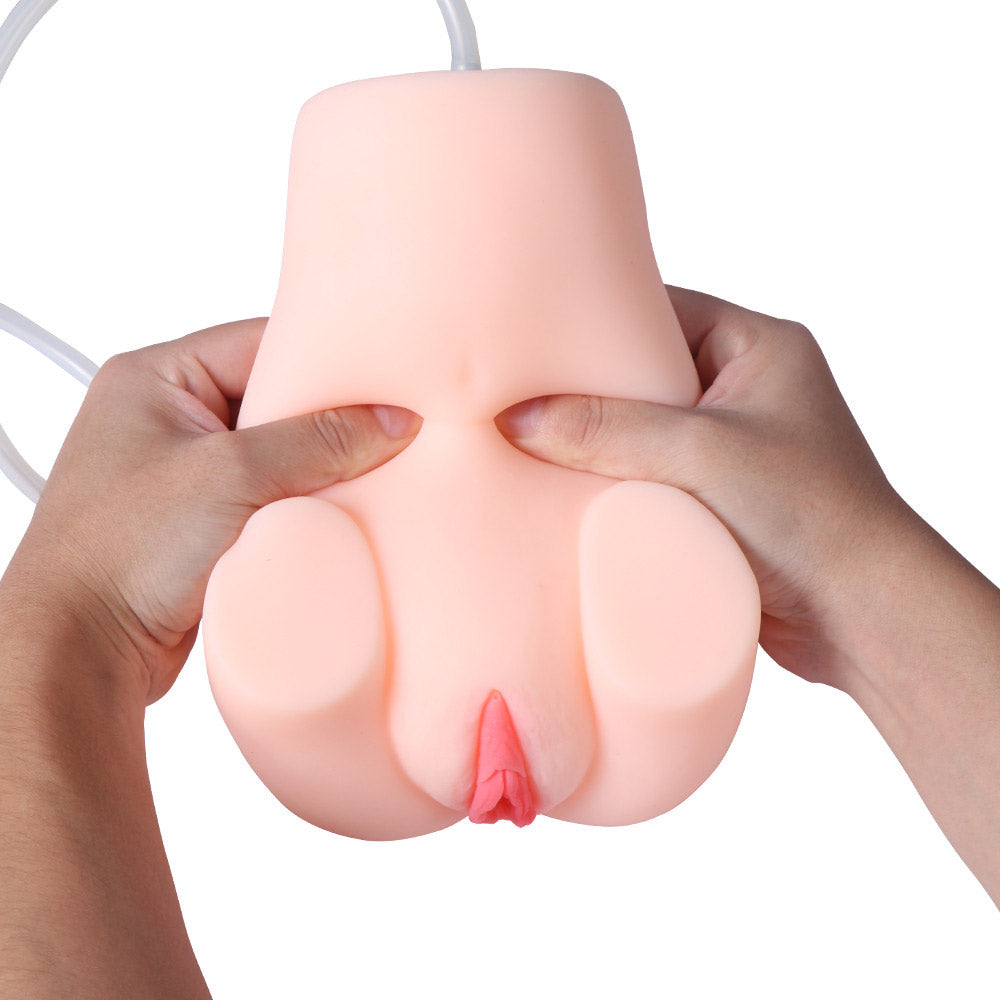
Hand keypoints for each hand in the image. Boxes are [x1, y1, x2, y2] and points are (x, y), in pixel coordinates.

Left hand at [5, 318, 418, 704]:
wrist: (79, 650)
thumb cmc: (115, 551)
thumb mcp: (229, 474)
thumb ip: (316, 441)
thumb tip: (386, 421)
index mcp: (156, 379)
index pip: (259, 344)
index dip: (323, 358)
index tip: (381, 378)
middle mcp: (168, 422)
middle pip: (274, 403)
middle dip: (326, 424)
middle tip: (381, 432)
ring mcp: (184, 477)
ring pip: (277, 459)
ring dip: (315, 475)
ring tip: (362, 479)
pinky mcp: (202, 527)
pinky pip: (270, 502)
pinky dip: (300, 511)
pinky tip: (331, 519)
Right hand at [497, 285, 921, 691]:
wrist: (865, 617)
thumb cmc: (810, 516)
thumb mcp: (702, 454)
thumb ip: (608, 429)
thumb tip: (516, 418)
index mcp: (758, 346)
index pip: (661, 309)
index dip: (597, 321)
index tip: (531, 338)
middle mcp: (748, 389)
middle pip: (645, 373)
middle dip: (589, 390)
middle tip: (520, 396)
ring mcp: (735, 448)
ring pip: (644, 430)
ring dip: (600, 445)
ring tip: (534, 447)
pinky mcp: (723, 500)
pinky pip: (653, 476)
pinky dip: (619, 484)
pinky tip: (573, 496)